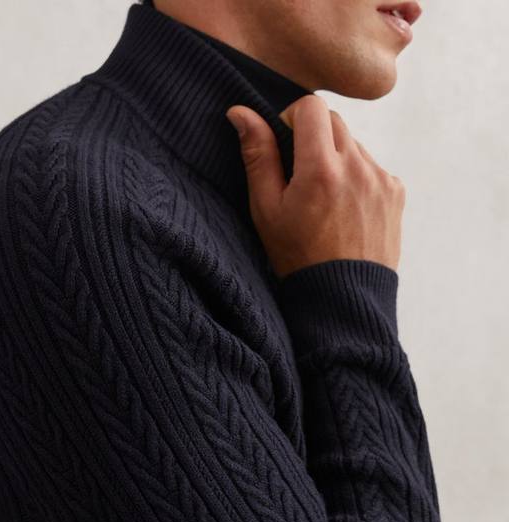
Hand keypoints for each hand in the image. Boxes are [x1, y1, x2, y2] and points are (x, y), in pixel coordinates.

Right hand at [225, 95, 404, 277]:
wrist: (342, 298)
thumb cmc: (297, 257)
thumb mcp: (266, 210)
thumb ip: (258, 156)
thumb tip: (240, 112)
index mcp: (320, 169)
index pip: (311, 107)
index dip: (293, 116)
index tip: (286, 140)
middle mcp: (357, 167)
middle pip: (334, 121)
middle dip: (314, 136)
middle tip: (300, 173)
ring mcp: (381, 179)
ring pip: (354, 146)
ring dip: (336, 159)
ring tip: (324, 201)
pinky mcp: (396, 193)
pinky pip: (373, 168)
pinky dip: (357, 178)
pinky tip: (345, 211)